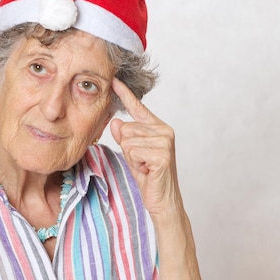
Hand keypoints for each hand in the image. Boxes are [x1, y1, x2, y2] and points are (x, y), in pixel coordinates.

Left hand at [110, 78, 181, 217]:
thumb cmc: (150, 177)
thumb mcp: (132, 154)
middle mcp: (164, 130)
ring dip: (132, 158)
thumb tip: (116, 122)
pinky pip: (133, 152)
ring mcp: (164, 141)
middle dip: (128, 149)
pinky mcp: (162, 154)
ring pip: (128, 141)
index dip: (125, 94)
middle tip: (142, 162)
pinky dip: (136, 164)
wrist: (163, 200)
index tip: (114, 79)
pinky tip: (148, 171)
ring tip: (145, 166)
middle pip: (126, 129)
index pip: (138, 108)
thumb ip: (125, 137)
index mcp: (157, 127)